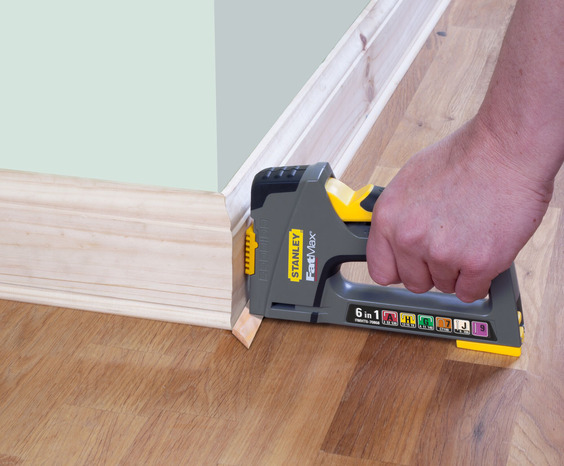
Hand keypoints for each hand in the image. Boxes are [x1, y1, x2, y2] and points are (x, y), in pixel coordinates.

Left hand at [367, 118, 552, 301]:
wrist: (506, 148)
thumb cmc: (465, 156)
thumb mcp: (411, 179)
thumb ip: (400, 215)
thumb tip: (396, 235)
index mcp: (388, 217)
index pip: (380, 269)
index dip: (399, 270)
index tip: (410, 267)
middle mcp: (409, 237)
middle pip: (414, 282)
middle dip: (431, 270)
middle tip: (448, 246)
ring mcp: (442, 252)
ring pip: (445, 286)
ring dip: (458, 270)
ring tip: (470, 236)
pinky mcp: (478, 263)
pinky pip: (470, 293)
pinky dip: (479, 280)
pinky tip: (484, 253)